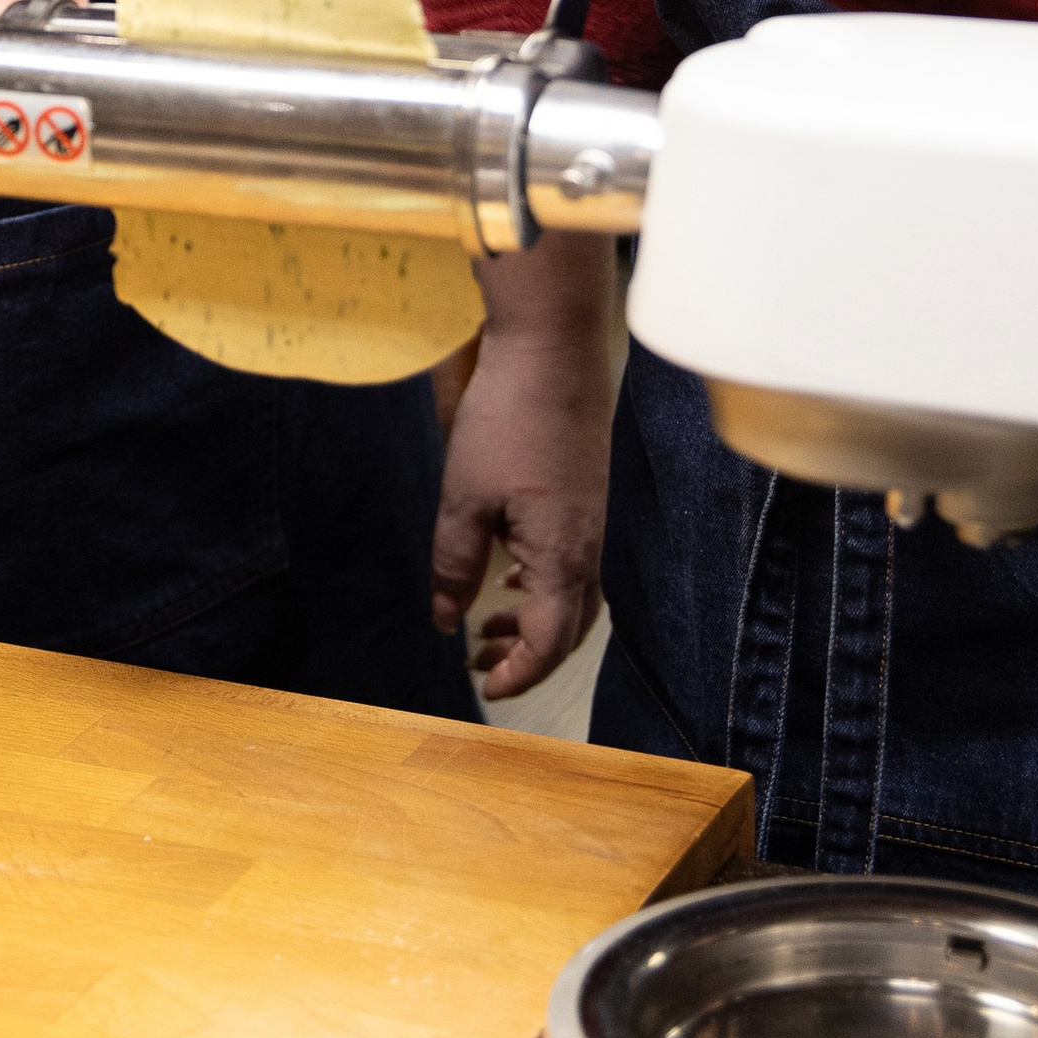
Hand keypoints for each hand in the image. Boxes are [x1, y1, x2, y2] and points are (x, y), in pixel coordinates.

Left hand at [434, 273, 615, 701]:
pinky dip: (543, 586)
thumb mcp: (463, 497)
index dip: (518, 674)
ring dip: (534, 622)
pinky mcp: (586, 497)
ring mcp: (592, 522)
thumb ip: (454, 565)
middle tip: (480, 666)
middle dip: (527, 657)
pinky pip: (574, 563)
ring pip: (573, 596)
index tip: (484, 689)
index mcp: (562, 557)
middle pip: (568, 628)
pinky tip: (510, 573)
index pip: (548, 641)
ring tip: (487, 627)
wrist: (553, 349)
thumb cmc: (510, 418)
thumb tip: (445, 619)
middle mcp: (588, 547)